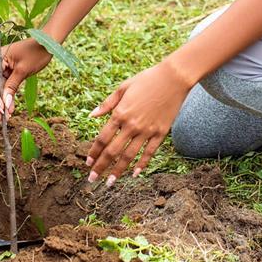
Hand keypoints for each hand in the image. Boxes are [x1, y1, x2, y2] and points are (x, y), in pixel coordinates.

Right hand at [0, 38, 51, 123]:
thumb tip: (5, 104)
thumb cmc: (37, 53)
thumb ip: (12, 86)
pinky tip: (9, 109)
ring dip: (1, 102)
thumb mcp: (24, 71)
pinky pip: (5, 86)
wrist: (48, 43)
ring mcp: (2, 66)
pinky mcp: (9, 71)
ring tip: (4, 118)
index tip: (1, 109)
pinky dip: (8, 97)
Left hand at [85, 63, 189, 184]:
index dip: (94, 152)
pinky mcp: (160, 132)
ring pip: (129, 156)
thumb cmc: (147, 79)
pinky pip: (149, 153)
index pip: (102, 138)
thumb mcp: (123, 87)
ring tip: (109, 183)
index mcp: (120, 113)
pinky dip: (141, 164)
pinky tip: (134, 174)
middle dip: (101, 167)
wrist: (173, 78)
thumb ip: (107, 103)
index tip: (88, 162)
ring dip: (118, 171)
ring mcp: (147, 130)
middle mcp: (132, 125)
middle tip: (92, 179)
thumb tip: (92, 116)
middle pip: (112, 151)